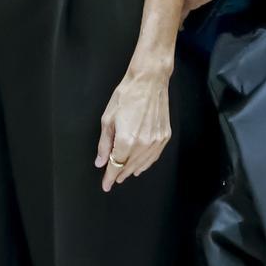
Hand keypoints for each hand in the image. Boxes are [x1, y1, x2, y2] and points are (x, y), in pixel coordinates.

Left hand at [95, 68, 170, 191]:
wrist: (149, 80)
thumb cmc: (126, 95)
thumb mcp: (108, 118)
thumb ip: (104, 143)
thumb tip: (100, 162)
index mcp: (127, 140)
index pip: (116, 166)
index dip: (109, 177)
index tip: (105, 185)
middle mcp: (143, 144)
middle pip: (129, 167)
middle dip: (120, 174)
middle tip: (112, 178)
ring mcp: (156, 141)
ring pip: (143, 164)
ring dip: (133, 170)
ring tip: (125, 173)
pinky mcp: (165, 136)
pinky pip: (154, 156)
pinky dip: (146, 163)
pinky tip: (141, 165)